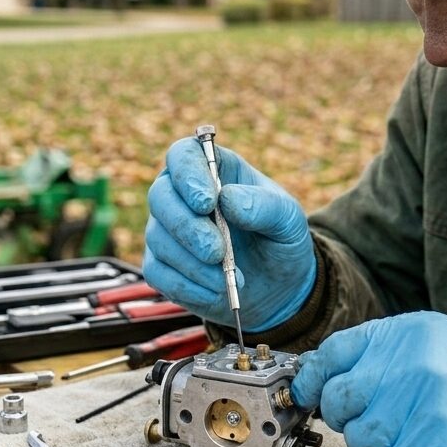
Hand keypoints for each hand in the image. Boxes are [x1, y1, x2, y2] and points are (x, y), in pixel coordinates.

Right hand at [143, 137, 314, 330]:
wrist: (278, 286)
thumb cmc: (280, 239)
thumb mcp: (288, 219)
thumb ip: (264, 206)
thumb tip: (228, 200)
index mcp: (212, 169)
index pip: (183, 156)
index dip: (188, 175)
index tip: (207, 202)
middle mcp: (181, 195)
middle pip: (161, 197)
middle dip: (187, 227)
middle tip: (216, 251)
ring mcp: (167, 231)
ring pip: (159, 239)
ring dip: (193, 263)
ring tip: (227, 277)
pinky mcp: (162, 266)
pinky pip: (160, 274)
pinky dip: (189, 286)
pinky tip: (216, 291)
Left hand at [293, 312, 446, 446]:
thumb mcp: (438, 339)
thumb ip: (385, 351)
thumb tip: (328, 371)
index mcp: (405, 334)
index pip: (333, 353)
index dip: (313, 378)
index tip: (307, 394)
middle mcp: (408, 367)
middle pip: (338, 400)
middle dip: (348, 415)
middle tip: (376, 419)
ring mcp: (419, 409)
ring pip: (360, 439)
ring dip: (378, 445)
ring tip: (413, 435)